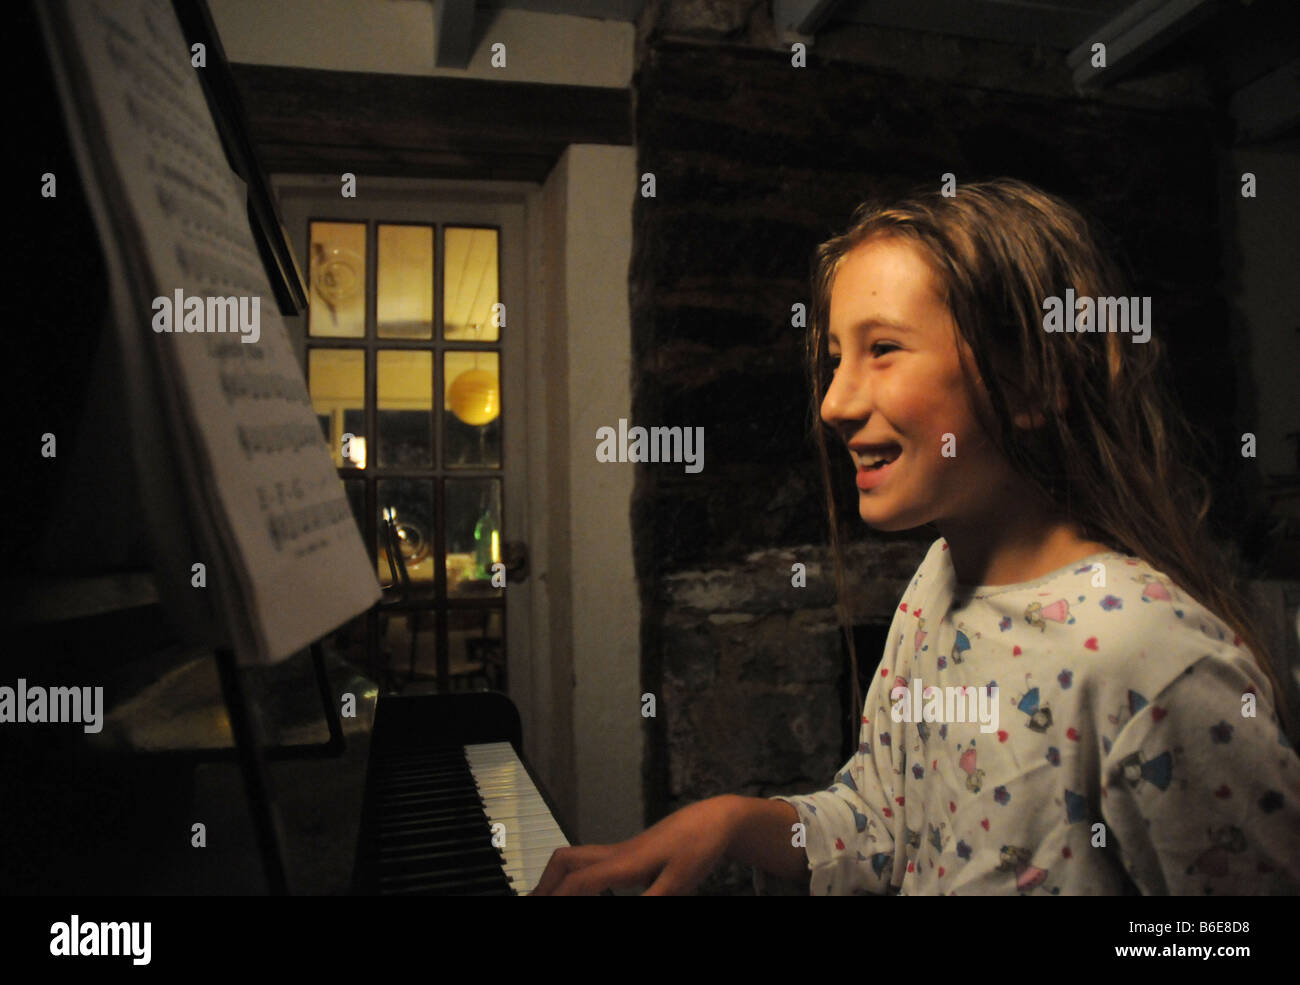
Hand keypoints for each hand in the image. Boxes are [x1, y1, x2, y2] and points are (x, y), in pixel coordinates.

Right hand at [529, 796, 741, 895]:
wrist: (714, 820)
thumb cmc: (698, 847)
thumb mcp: (679, 883)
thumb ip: (651, 901)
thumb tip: (628, 910)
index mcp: (624, 862)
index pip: (576, 881)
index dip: (555, 899)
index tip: (540, 909)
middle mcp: (616, 853)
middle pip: (564, 861)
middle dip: (543, 884)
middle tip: (530, 902)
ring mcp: (620, 851)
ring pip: (574, 857)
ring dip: (556, 877)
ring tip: (545, 898)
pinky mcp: (628, 852)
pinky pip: (590, 861)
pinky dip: (574, 876)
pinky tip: (578, 890)